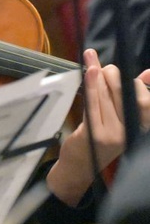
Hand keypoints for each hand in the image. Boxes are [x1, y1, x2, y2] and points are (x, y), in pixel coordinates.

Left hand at [46, 49, 149, 205]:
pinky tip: (90, 72)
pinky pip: (93, 104)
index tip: (124, 74)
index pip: (145, 99)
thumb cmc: (101, 136)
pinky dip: (91, 86)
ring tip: (91, 58)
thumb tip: (147, 74)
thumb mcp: (121, 118)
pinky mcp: (95, 134)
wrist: (81, 165)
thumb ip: (135, 96)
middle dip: (113, 74)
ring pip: (107, 96)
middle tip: (105, 67)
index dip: (135, 82)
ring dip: (98, 74)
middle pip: (125, 93)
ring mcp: (114, 134)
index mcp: (141, 127)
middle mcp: (131, 132)